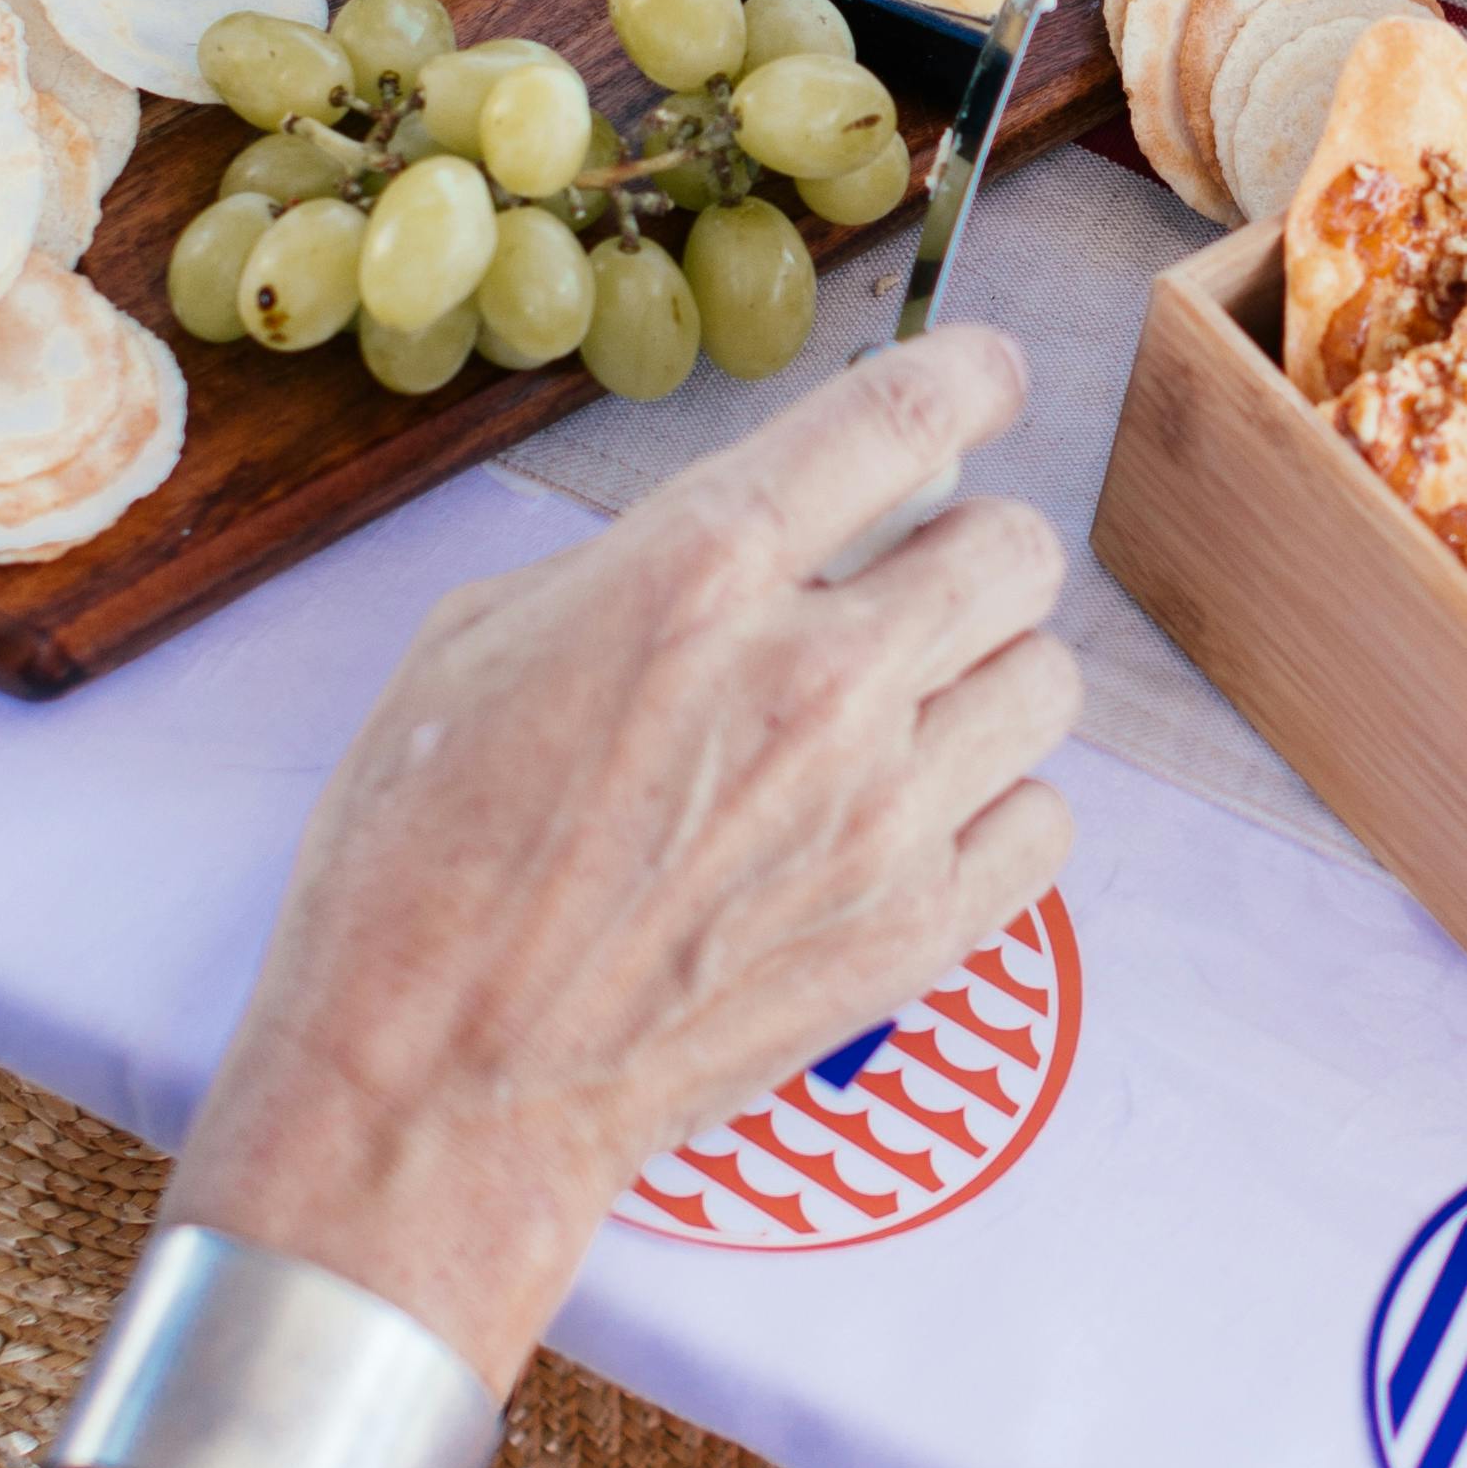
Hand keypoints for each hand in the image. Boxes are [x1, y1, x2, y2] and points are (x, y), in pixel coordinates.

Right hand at [172, 335, 1078, 1383]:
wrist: (434, 1091)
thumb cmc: (417, 867)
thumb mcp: (479, 645)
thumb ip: (644, 565)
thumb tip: (765, 539)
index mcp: (693, 576)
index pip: (903, 417)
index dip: (969, 376)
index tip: (987, 379)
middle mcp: (814, 680)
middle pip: (1011, 546)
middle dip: (969, 544)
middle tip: (909, 583)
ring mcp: (881, 815)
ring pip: (1048, 679)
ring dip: (990, 674)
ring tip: (909, 709)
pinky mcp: (916, 933)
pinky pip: (1046, 822)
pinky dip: (998, 807)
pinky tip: (915, 818)